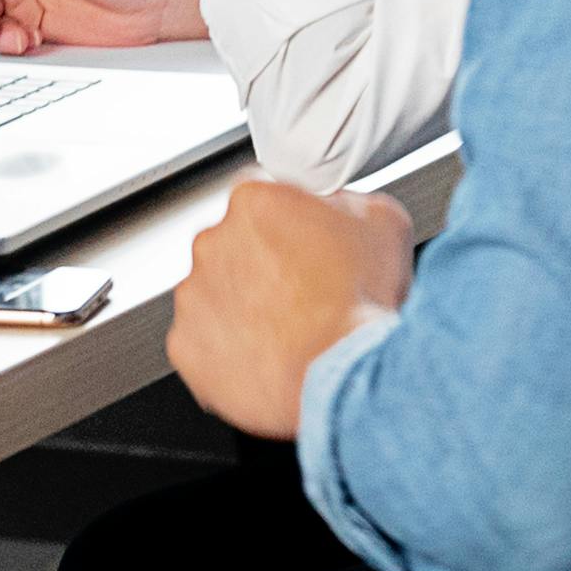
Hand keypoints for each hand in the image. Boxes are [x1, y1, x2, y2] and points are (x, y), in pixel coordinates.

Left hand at [167, 179, 415, 436]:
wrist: (345, 374)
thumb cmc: (360, 305)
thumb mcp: (384, 223)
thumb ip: (349, 202)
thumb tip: (343, 207)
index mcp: (254, 202)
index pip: (260, 196)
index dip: (286, 221)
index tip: (300, 241)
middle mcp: (212, 243)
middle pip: (232, 245)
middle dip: (260, 265)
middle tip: (300, 291)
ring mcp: (194, 296)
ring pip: (214, 294)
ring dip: (241, 307)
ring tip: (286, 330)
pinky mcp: (186, 346)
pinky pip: (201, 342)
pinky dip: (227, 349)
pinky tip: (265, 356)